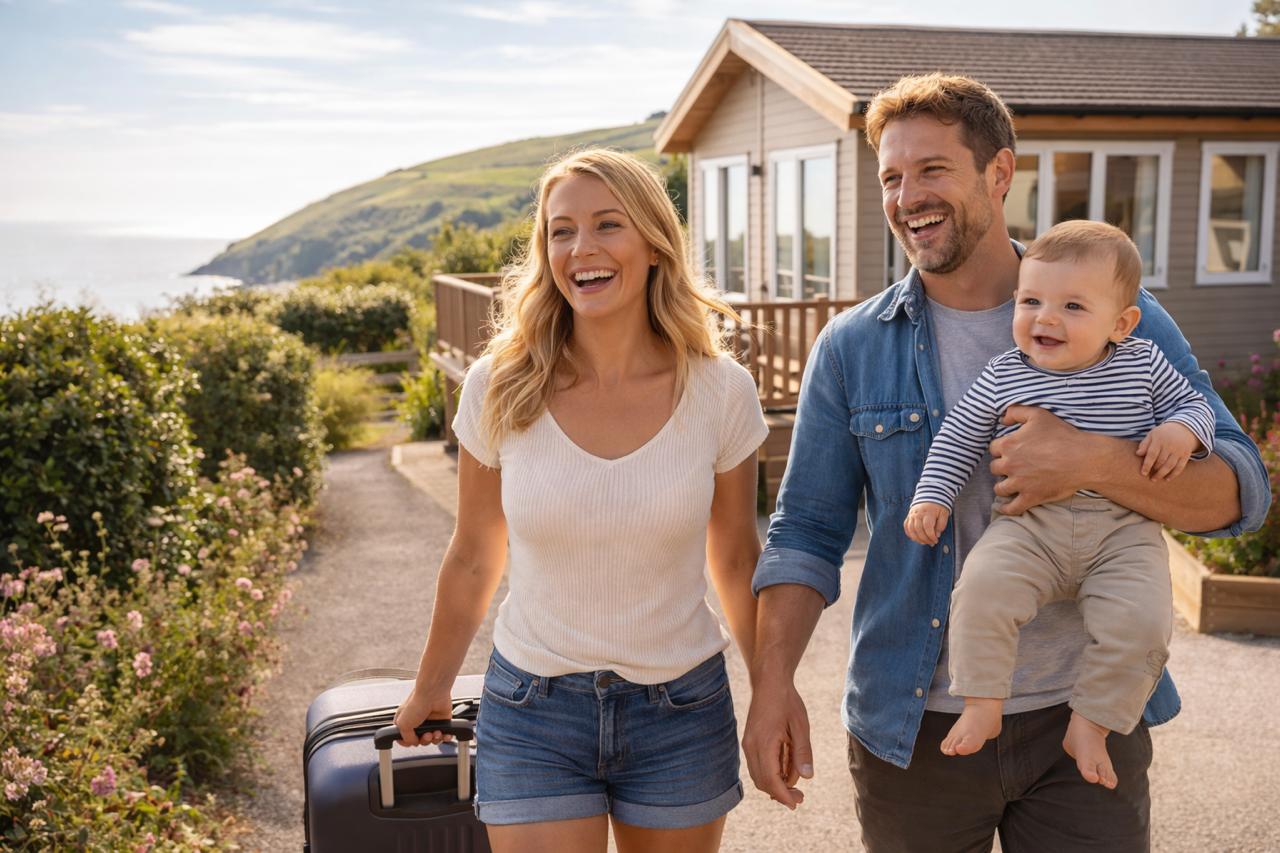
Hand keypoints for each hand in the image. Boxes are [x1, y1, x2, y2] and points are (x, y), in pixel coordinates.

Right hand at [393, 687, 455, 746]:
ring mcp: (430, 722)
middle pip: (420, 741)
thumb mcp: (402, 725)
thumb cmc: (417, 703)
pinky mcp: (442, 721)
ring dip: (434, 739)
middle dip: (424, 741)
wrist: (433, 693)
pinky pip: (444, 735)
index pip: (405, 739)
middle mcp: (418, 722)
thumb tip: (414, 742)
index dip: (409, 742)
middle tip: (426, 735)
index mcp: (405, 721)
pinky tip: (444, 734)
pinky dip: (445, 737)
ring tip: (435, 732)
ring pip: (432, 739)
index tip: (413, 741)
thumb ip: (406, 738)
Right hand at [742, 678, 812, 809]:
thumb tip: (807, 777)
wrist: (769, 682)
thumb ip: (802, 752)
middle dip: (780, 793)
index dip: (783, 795)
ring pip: (758, 775)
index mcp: (764, 743)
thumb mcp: (800, 726)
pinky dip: (770, 774)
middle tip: (800, 798)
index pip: (771, 780)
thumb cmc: (787, 701)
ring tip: (795, 786)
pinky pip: (757, 765)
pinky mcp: (750, 741)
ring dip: (775, 784)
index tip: (796, 804)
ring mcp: (748, 744)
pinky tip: (785, 771)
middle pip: (762, 782)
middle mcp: (751, 746)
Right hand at [904, 502, 948, 544]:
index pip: (927, 528)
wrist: (930, 495)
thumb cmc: (938, 506)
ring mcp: (912, 515)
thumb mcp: (944, 514)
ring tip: (924, 542)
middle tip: (931, 543)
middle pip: (918, 530)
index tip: (936, 540)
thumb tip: (937, 535)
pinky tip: (915, 538)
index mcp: (928, 513)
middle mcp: (918, 514)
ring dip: (917, 538)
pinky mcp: (909, 516)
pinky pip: (906, 527)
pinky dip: (910, 534)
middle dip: (925, 539)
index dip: (931, 536)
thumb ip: (941, 525)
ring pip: (911, 530)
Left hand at [989, 405, 1094, 515]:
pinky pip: (1012, 508)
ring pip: (999, 488)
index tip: (1010, 450)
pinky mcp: (1030, 497)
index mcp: (1009, 445)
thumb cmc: (1062, 435)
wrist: (1084, 459)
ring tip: (1010, 484)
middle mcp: (1010, 465)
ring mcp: (1019, 483)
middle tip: (1014, 466)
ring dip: (1003, 486)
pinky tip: (1007, 507)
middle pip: (995, 468)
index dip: (1002, 449)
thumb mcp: (1038, 414)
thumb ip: (1016, 412)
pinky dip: (1007, 509)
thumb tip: (1002, 419)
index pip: (994, 448)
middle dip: (1002, 467)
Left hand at [1136, 422, 1198, 480]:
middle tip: (1149, 477)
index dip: (1147, 465)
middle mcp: (1170, 445)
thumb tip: (1138, 454)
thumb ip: (1144, 444)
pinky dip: (1173, 474)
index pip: (1152, 454)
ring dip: (1162, 474)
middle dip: (1154, 470)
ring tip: (1154, 479)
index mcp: (1160, 439)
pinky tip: (1167, 479)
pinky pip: (1180, 467)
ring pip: (1170, 465)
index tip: (1143, 473)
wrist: (1184, 429)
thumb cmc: (1163, 434)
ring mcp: (1179, 450)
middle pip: (1161, 461)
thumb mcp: (1152, 435)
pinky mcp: (1186, 455)